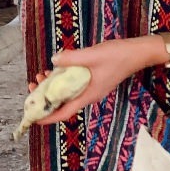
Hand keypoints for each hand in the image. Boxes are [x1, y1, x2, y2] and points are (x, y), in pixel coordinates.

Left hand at [29, 37, 157, 125]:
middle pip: (63, 104)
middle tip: (32, 86)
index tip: (33, 117)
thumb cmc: (117, 56)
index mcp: (88, 95)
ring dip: (53, 87)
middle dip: (46, 98)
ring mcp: (91, 88)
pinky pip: (74, 85)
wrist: (137, 53)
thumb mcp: (92, 56)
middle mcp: (88, 95)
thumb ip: (72, 59)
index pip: (64, 113)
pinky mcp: (93, 80)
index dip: (48, 117)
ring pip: (67, 93)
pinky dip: (62, 80)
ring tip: (40, 76)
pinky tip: (55, 69)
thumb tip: (54, 61)